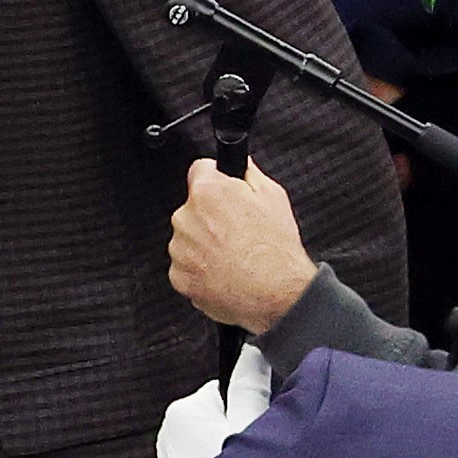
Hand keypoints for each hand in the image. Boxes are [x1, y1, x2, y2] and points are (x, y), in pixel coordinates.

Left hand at [168, 158, 317, 329]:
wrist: (278, 294)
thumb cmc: (276, 249)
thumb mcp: (273, 196)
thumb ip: (248, 173)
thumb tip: (239, 162)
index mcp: (207, 193)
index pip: (200, 170)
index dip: (217, 180)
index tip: (224, 191)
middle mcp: (186, 217)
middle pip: (193, 208)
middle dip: (211, 216)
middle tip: (237, 232)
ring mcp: (180, 248)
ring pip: (189, 238)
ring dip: (204, 245)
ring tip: (234, 257)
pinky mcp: (179, 276)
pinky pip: (186, 267)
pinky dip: (201, 271)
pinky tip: (225, 273)